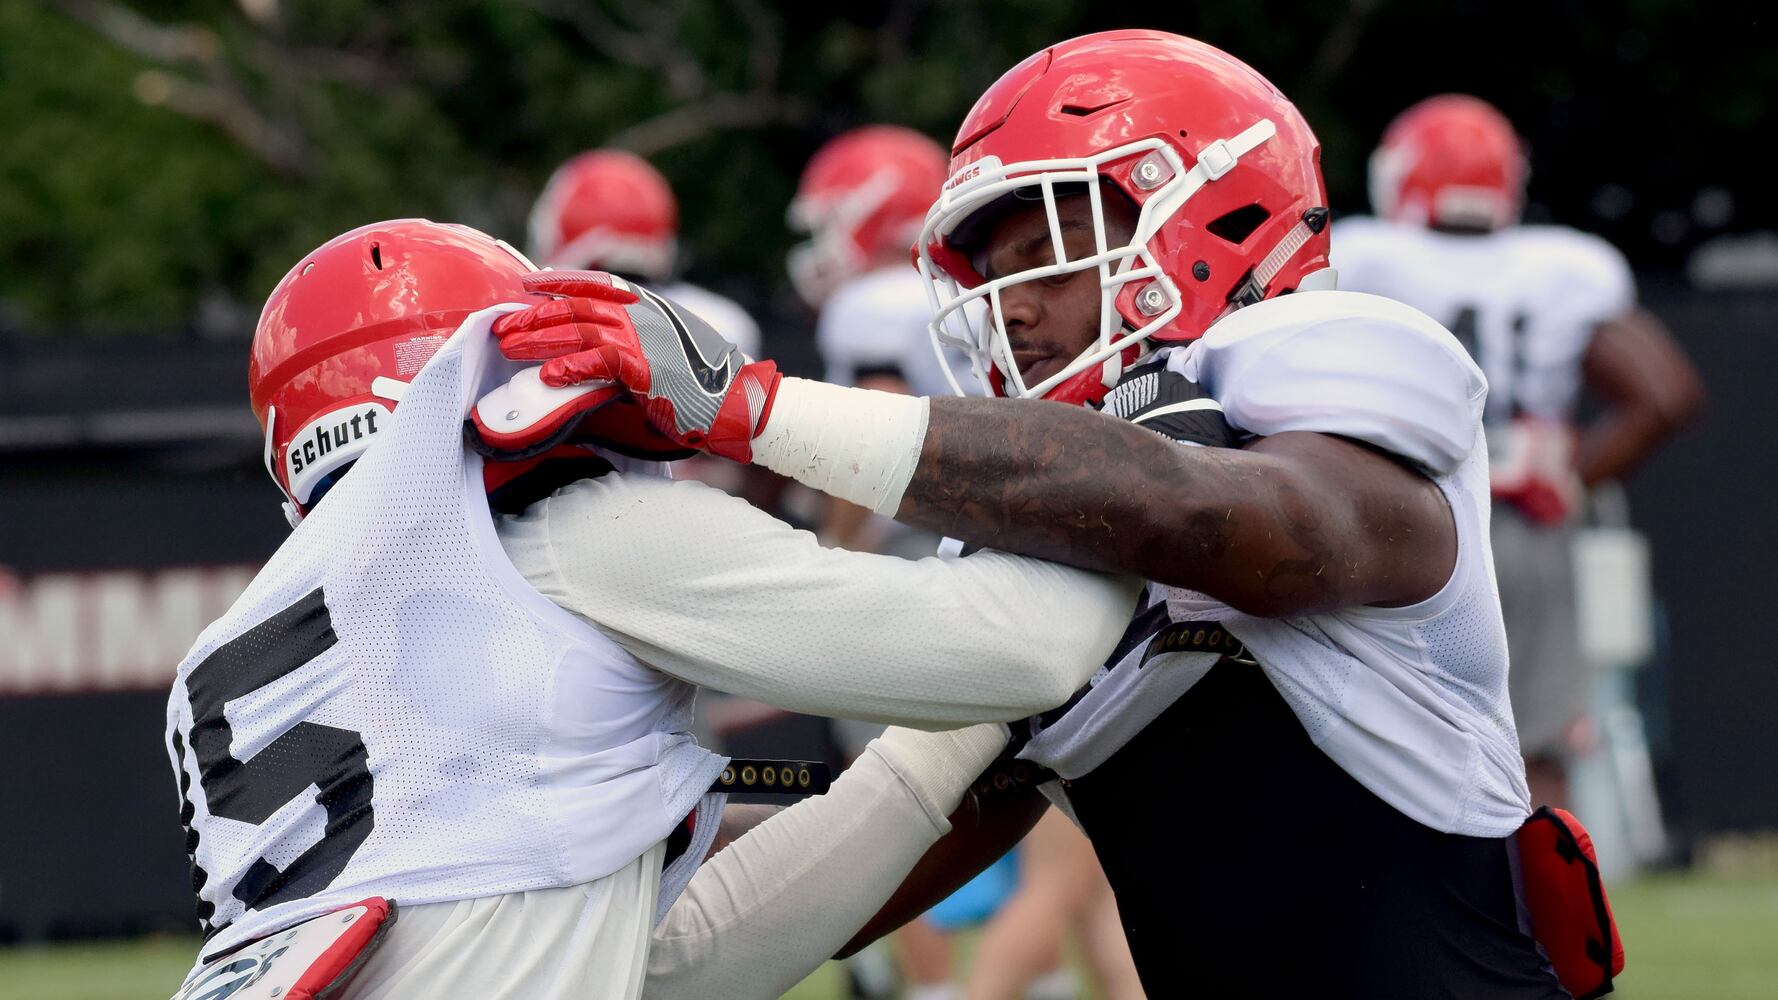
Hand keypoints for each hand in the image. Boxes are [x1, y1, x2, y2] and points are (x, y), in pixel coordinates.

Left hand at [492, 270, 781, 462]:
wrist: (739, 400)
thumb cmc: (706, 383)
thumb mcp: (671, 348)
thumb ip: (638, 340)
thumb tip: (604, 348)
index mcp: (648, 305)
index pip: (594, 283)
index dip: (557, 280)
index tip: (527, 284)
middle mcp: (642, 315)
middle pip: (575, 306)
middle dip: (534, 315)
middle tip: (502, 326)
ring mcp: (643, 339)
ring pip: (578, 330)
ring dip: (539, 338)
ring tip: (508, 347)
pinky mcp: (644, 368)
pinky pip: (598, 362)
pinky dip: (570, 367)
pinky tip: (548, 376)